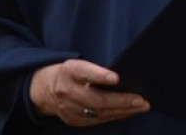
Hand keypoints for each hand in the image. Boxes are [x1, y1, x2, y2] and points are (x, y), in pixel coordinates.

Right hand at [29, 59, 149, 126]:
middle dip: (122, 101)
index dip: (100, 75)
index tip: (116, 78)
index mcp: (69, 71)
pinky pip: (97, 121)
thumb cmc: (69, 73)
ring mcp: (69, 108)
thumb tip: (121, 79)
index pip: (84, 72)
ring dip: (123, 111)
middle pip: (96, 99)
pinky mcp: (72, 120)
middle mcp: (67, 90)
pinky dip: (114, 116)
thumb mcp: (77, 64)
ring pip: (99, 113)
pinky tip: (126, 112)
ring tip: (141, 106)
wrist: (45, 88)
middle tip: (141, 100)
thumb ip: (94, 70)